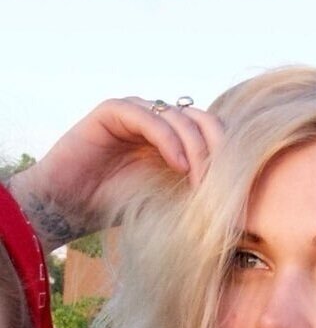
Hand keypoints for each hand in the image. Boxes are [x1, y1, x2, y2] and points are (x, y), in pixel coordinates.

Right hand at [8, 97, 224, 250]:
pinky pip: (148, 115)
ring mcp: (136, 114)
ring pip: (179, 117)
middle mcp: (158, 122)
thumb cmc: (114, 210)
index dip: (228, 158)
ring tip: (201, 181)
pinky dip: (168, 138)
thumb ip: (194, 197)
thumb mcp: (167, 206)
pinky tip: (179, 165)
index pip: (212, 137)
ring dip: (197, 149)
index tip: (235, 192)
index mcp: (175, 141)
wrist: (66, 208)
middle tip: (223, 183)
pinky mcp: (111, 112)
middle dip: (218, 150)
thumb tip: (237, 215)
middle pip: (203, 121)